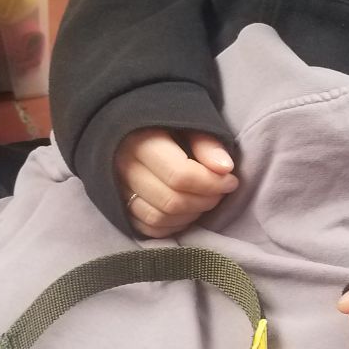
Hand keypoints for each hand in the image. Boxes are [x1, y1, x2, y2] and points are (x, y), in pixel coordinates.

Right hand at [115, 128, 237, 238]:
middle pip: (171, 200)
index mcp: (140, 140)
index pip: (180, 175)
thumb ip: (206, 143)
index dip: (211, 183)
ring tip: (206, 200)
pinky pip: (148, 227)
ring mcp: (117, 189)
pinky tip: (188, 213)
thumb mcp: (188, 121)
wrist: (130, 126)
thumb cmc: (166, 122)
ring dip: (190, 215)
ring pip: (159, 217)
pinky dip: (173, 226)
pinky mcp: (118, 206)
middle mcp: (123, 167)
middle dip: (205, 201)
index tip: (230, 180)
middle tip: (221, 192)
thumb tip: (225, 168)